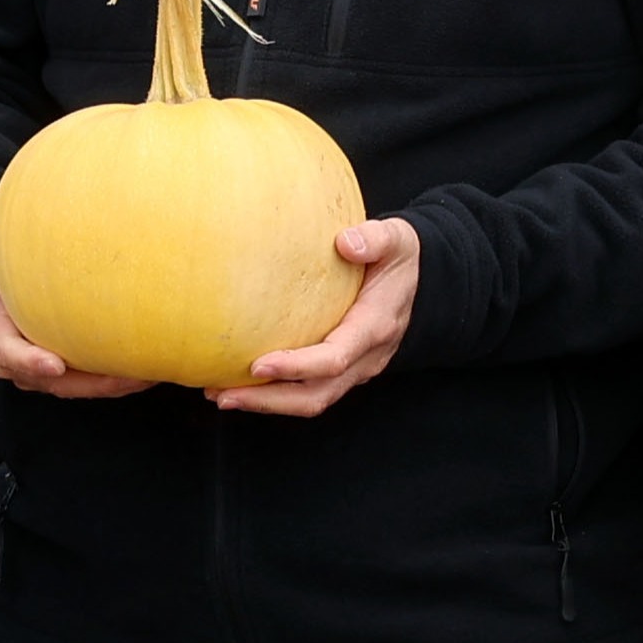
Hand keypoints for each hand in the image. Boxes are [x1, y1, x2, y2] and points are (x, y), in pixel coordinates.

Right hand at [0, 214, 146, 397]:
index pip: (9, 352)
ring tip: (145, 374)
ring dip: (109, 385)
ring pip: (74, 387)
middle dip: (89, 384)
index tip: (55, 364)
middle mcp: (13, 357)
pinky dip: (114, 379)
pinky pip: (87, 382)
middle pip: (51, 381)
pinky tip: (145, 370)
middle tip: (125, 375)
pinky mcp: (59, 371)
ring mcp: (36, 368)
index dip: (30, 362)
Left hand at [218, 217, 417, 415]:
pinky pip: (308, 390)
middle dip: (270, 400)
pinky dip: (273, 393)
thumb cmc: (399, 259)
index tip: (257, 364)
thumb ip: (375, 239)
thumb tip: (345, 242)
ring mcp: (355, 369)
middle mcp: (366, 358)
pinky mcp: (342, 370)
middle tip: (225, 395)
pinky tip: (238, 382)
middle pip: (316, 394)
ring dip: (266, 403)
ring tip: (220, 395)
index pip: (334, 358)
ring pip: (310, 399)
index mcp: (375, 327)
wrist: (421, 283)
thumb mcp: (396, 239)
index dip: (296, 366)